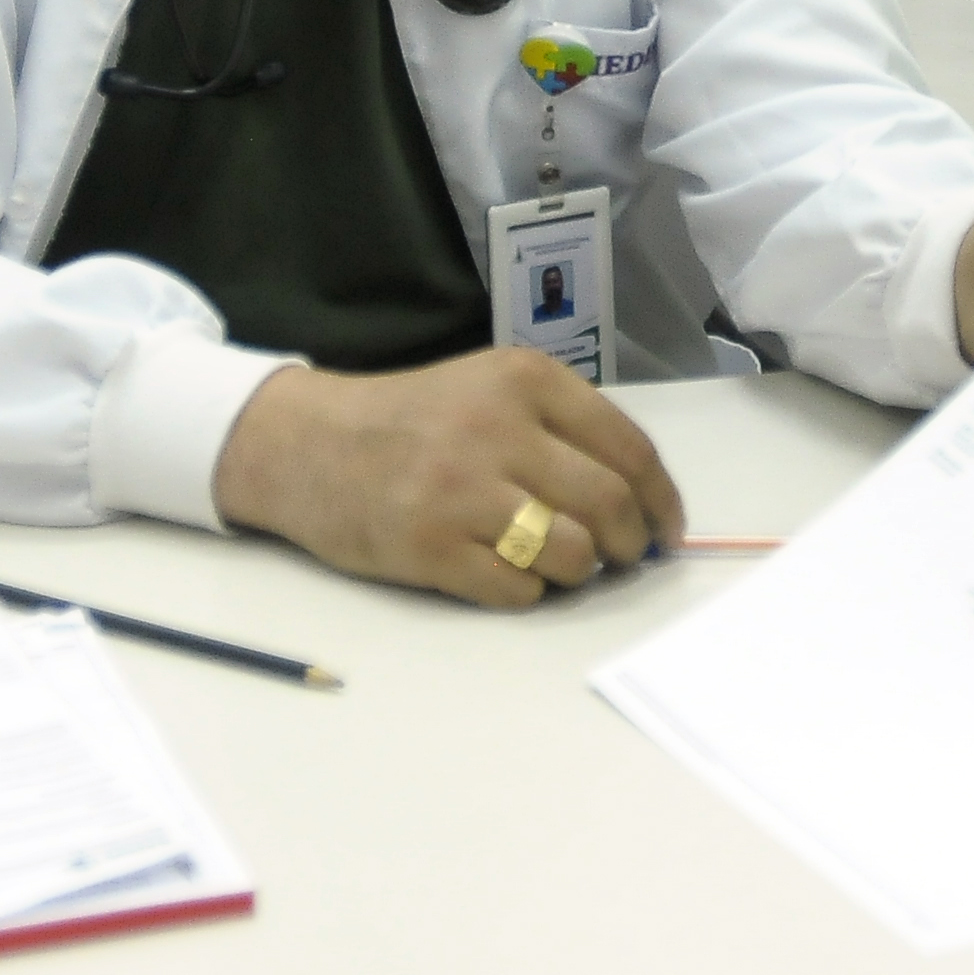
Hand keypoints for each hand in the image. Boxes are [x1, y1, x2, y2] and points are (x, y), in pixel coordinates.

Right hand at [210, 349, 684, 609]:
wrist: (307, 445)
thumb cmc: (411, 421)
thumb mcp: (488, 389)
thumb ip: (560, 428)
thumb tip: (641, 499)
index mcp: (523, 382)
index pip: (629, 450)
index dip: (661, 500)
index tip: (666, 529)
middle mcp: (498, 429)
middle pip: (609, 505)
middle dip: (630, 544)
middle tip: (622, 557)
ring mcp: (462, 490)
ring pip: (571, 553)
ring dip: (579, 572)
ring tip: (561, 565)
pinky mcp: (431, 547)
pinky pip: (518, 590)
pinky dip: (527, 592)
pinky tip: (508, 573)